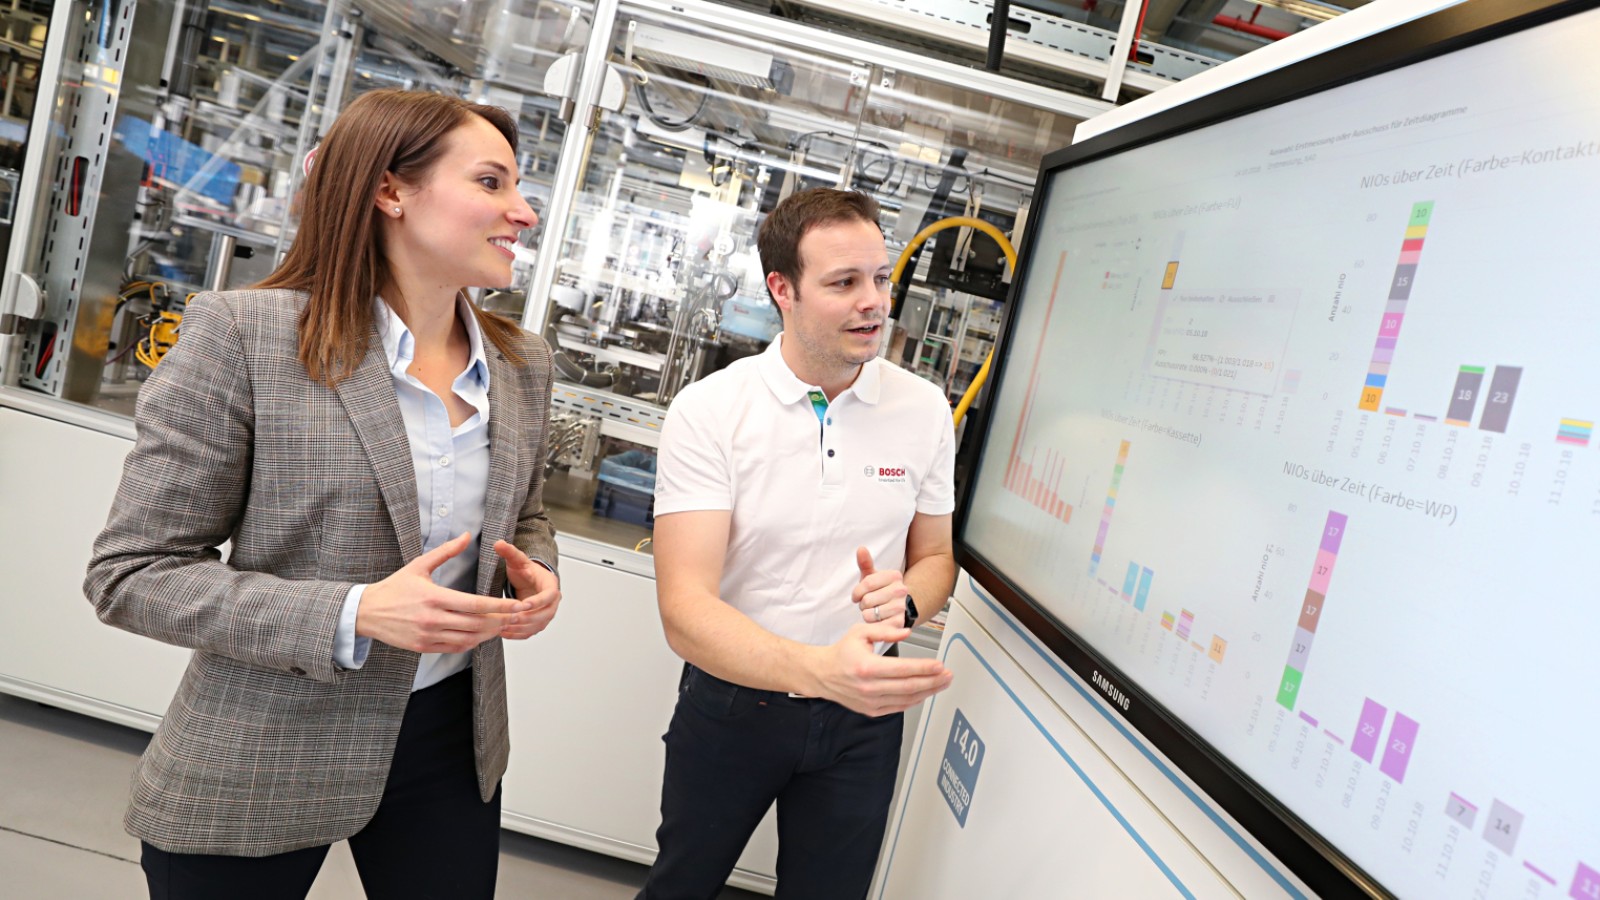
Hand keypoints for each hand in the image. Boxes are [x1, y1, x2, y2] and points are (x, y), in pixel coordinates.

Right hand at [357, 532, 531, 652]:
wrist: (366, 611)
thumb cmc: (394, 587)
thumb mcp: (419, 565)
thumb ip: (446, 551)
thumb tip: (466, 535)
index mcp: (434, 597)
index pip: (475, 604)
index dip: (499, 606)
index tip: (517, 605)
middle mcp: (433, 619)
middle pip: (476, 624)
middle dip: (500, 621)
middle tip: (516, 616)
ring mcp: (428, 635)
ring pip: (468, 639)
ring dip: (488, 634)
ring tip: (502, 625)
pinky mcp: (423, 647)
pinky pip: (454, 648)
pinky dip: (471, 643)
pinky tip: (480, 635)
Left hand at [494, 540, 560, 639]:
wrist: (530, 582)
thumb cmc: (526, 572)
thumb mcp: (518, 561)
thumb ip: (510, 552)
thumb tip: (498, 543)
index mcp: (551, 586)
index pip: (549, 596)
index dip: (537, 601)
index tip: (523, 604)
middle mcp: (552, 602)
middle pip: (545, 614)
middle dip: (527, 618)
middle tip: (511, 618)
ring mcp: (546, 614)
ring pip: (538, 625)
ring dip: (522, 628)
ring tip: (504, 627)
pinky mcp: (538, 623)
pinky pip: (530, 632)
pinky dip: (518, 634)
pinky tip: (504, 633)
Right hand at [812, 621, 952, 716]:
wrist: (823, 674)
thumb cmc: (842, 653)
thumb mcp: (860, 632)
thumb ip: (885, 630)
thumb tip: (907, 632)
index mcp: (867, 667)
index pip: (903, 669)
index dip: (925, 668)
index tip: (940, 665)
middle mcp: (869, 687)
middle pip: (909, 687)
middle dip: (933, 681)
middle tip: (948, 675)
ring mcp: (870, 702)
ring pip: (907, 699)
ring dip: (928, 692)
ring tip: (942, 683)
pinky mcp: (871, 710)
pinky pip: (899, 707)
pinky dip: (914, 700)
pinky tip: (925, 693)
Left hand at [852, 547, 907, 626]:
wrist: (900, 608)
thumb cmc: (881, 591)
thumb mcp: (872, 576)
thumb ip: (865, 563)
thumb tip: (861, 548)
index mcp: (894, 576)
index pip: (867, 583)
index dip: (857, 592)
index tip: (857, 596)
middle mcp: (901, 590)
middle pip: (867, 600)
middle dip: (863, 604)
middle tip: (869, 604)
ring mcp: (901, 607)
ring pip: (869, 614)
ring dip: (867, 615)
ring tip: (874, 611)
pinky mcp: (899, 622)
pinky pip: (875, 625)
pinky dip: (872, 624)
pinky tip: (878, 620)